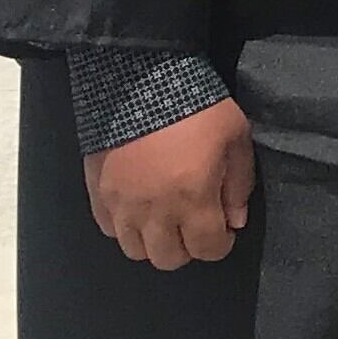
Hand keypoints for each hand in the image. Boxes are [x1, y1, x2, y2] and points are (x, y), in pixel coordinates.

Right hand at [83, 98, 254, 269]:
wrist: (142, 80)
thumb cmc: (199, 107)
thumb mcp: (236, 138)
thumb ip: (239, 184)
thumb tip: (234, 221)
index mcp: (192, 198)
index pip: (208, 250)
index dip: (221, 243)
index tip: (224, 228)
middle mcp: (153, 211)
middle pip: (169, 259)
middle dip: (188, 246)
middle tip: (195, 222)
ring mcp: (121, 205)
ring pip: (136, 251)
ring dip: (155, 240)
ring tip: (166, 217)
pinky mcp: (98, 193)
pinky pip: (110, 230)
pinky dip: (126, 227)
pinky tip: (139, 207)